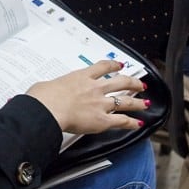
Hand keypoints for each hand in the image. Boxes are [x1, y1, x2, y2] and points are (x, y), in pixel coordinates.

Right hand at [26, 60, 148, 135]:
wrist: (48, 109)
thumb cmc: (43, 98)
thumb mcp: (45, 86)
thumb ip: (50, 87)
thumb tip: (44, 90)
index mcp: (81, 77)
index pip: (102, 67)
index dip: (113, 65)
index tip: (119, 65)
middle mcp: (94, 88)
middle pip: (120, 82)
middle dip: (132, 82)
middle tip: (139, 84)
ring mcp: (100, 104)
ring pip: (125, 101)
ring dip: (137, 102)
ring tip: (145, 103)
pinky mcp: (102, 120)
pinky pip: (121, 121)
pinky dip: (131, 123)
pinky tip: (138, 124)